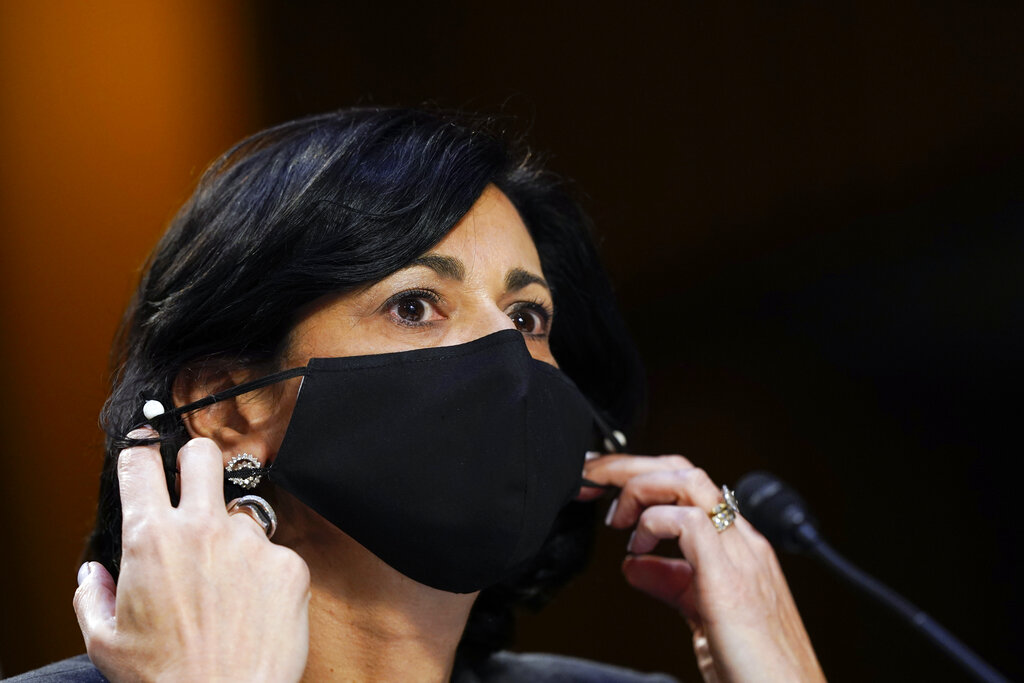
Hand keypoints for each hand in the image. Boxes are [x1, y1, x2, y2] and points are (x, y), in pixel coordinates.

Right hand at [74, 432, 309, 681]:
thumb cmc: (164, 679)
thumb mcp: (105, 641)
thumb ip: (92, 595)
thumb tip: (94, 571)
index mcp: (152, 538)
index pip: (140, 465)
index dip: (139, 452)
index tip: (143, 450)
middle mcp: (203, 529)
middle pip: (202, 454)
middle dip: (194, 460)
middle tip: (193, 480)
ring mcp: (251, 542)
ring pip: (241, 514)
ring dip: (231, 537)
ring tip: (225, 586)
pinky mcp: (288, 562)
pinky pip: (274, 553)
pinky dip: (263, 573)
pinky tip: (253, 608)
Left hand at [583, 454, 825, 682]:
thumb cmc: (756, 669)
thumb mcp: (703, 616)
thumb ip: (672, 583)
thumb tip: (634, 564)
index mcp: (737, 547)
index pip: (687, 485)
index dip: (640, 477)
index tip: (602, 488)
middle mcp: (742, 542)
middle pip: (682, 470)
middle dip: (629, 466)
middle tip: (592, 480)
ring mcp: (741, 556)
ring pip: (687, 481)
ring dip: (638, 486)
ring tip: (615, 517)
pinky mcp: (730, 580)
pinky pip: (689, 522)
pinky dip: (654, 524)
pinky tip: (638, 548)